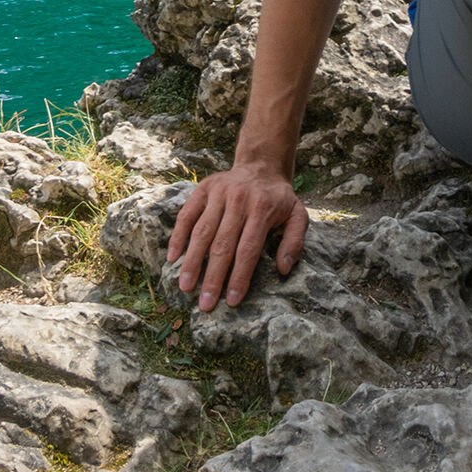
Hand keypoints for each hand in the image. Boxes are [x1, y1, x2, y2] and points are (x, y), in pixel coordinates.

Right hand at [164, 162, 307, 311]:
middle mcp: (239, 199)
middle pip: (222, 244)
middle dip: (213, 277)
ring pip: (202, 231)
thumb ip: (295, 241)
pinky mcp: (203, 189)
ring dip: (192, 261)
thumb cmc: (278, 199)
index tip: (232, 301)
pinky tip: (173, 258)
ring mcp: (219, 193)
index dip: (239, 277)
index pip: (248, 249)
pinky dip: (178, 236)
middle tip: (205, 304)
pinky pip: (187, 215)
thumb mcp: (298, 215)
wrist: (261, 166)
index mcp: (263, 208)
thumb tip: (284, 269)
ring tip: (185, 287)